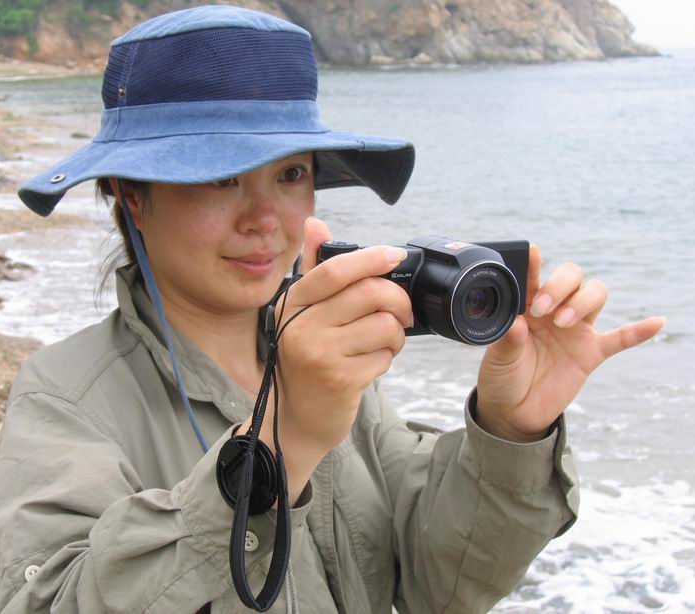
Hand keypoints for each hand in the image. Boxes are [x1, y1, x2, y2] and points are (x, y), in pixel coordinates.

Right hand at [239, 217, 411, 492]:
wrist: (295, 420)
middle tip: (401, 311)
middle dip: (398, 300)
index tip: (396, 256)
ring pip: (385, 325)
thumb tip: (315, 223)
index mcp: (292, 305)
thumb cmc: (304, 361)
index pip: (335, 270)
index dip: (371, 258)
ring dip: (396, 334)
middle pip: (370, 294)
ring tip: (383, 342)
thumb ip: (313, 269)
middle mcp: (302, 327)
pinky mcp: (341, 380)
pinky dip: (388, 358)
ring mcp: (320, 355)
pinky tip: (372, 364)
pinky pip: (385, 356)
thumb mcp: (300, 314)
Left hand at [476, 244, 665, 441]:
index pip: (534, 278)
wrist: (514, 410)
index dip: (535, 264)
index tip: (532, 252)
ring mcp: (576, 330)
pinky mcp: (591, 353)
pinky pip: (621, 338)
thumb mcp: (498, 359)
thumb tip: (517, 324)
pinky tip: (657, 321)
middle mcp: (554, 311)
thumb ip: (508, 340)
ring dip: (583, 302)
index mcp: (527, 307)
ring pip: (595, 296)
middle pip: (572, 279)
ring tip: (562, 323)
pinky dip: (639, 330)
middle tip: (541, 309)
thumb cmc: (502, 376)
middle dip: (560, 286)